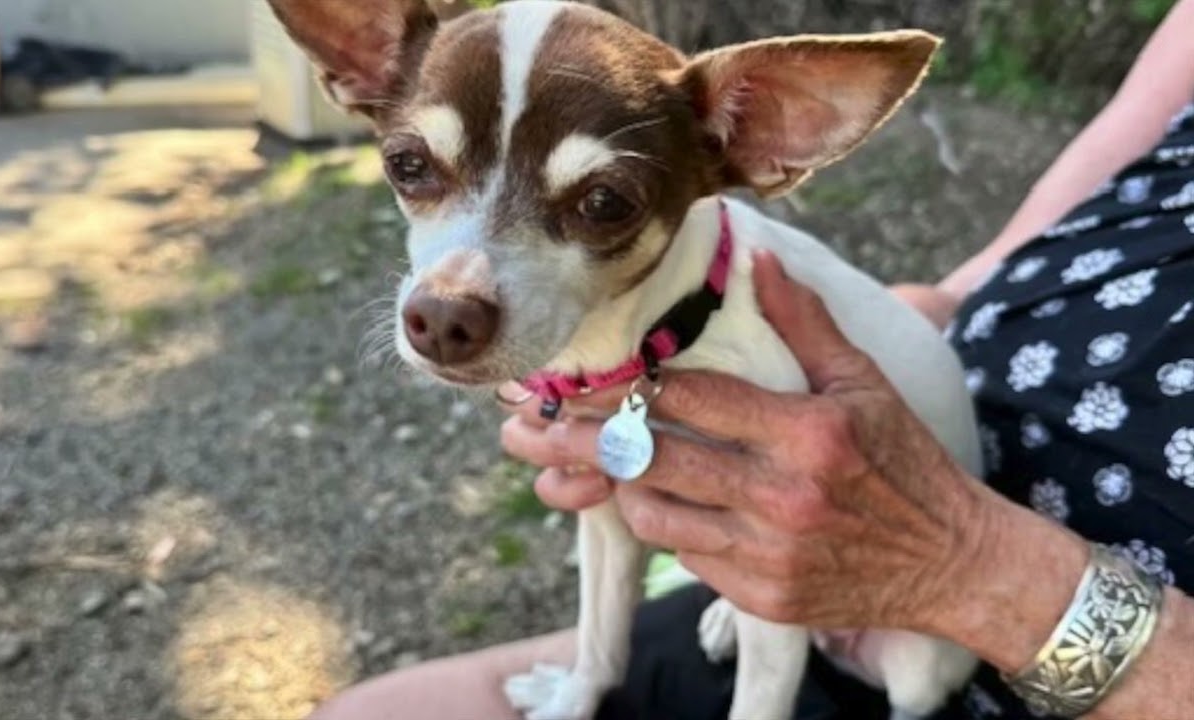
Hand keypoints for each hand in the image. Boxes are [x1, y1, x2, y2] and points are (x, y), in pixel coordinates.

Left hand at [499, 251, 997, 630]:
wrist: (953, 561)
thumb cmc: (905, 463)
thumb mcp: (865, 383)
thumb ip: (806, 321)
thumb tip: (758, 257)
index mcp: (806, 432)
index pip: (692, 399)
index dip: (627, 386)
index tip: (579, 380)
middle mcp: (782, 494)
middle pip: (654, 458)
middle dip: (584, 440)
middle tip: (532, 427)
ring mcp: (769, 551)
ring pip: (657, 513)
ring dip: (624, 486)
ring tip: (601, 464)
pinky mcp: (763, 596)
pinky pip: (686, 557)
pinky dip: (670, 528)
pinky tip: (666, 505)